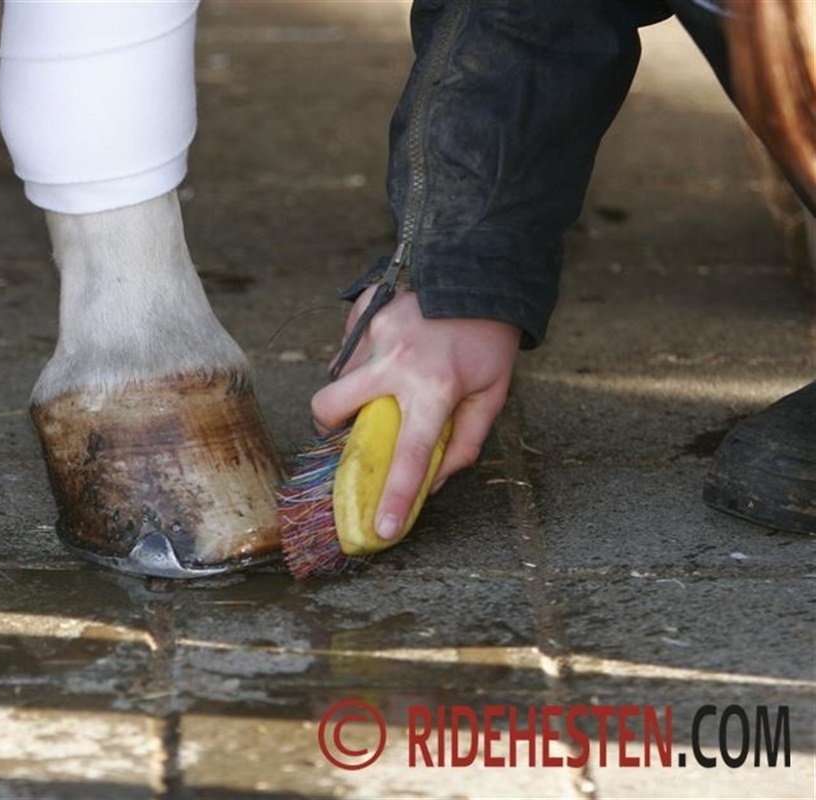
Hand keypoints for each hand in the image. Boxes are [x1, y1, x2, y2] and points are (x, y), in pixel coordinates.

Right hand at [310, 285, 519, 539]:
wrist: (481, 273)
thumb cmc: (489, 342)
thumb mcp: (492, 395)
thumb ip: (463, 442)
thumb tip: (433, 479)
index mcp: (435, 387)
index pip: (409, 453)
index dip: (394, 494)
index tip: (382, 528)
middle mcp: (395, 360)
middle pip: (331, 407)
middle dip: (328, 426)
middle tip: (348, 430)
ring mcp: (373, 332)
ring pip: (339, 377)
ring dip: (356, 388)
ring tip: (390, 376)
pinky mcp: (362, 311)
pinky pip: (347, 348)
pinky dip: (362, 358)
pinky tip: (392, 348)